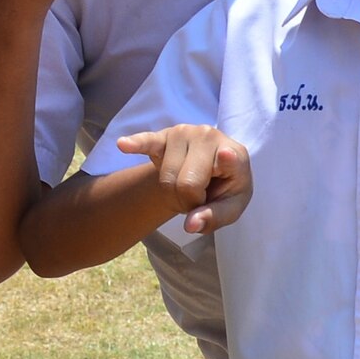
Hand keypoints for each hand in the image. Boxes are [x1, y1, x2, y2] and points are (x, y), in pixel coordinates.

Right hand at [115, 124, 250, 234]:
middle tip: (197, 198)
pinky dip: (136, 144)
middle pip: (187, 184)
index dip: (226, 161)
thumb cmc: (223, 189)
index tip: (226, 155)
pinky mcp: (163, 135)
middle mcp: (210, 136)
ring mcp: (184, 132)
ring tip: (185, 188)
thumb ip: (214, 218)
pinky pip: (147, 141)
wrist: (209, 170)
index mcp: (236, 155)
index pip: (228, 161)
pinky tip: (123, 144)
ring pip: (167, 178)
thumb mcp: (229, 209)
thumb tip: (190, 226)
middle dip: (188, 201)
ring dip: (172, 192)